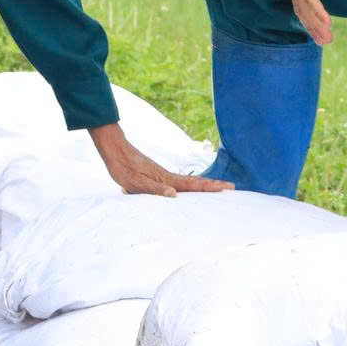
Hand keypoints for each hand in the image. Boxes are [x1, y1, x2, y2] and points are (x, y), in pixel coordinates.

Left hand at [89, 121, 231, 196]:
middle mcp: (168, 176)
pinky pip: (179, 181)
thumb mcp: (136, 183)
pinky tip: (190, 187)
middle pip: (195, 181)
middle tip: (231, 187)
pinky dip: (191, 184)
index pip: (192, 185)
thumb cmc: (123, 168)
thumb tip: (173, 195)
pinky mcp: (158, 174)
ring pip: (189, 180)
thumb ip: (155, 189)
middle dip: (213, 185)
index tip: (226, 188)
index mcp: (165, 179)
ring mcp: (164, 174)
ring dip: (204, 184)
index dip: (209, 187)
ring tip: (217, 187)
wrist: (115, 151)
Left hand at [281, 0, 336, 45]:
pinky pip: (310, 1)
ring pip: (306, 10)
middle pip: (303, 11)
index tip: (319, 28)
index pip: (303, 2)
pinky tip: (325, 24)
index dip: (311, 16)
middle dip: (313, 28)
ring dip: (317, 26)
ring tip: (326, 40)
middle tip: (323, 42)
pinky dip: (318, 14)